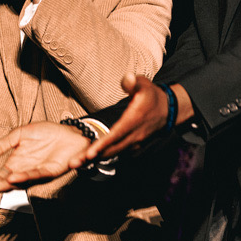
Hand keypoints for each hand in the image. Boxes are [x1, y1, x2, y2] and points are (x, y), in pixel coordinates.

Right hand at [0, 122, 89, 194]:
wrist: (70, 131)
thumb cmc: (47, 134)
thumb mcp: (19, 135)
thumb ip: (1, 145)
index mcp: (16, 163)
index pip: (0, 176)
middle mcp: (25, 171)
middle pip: (9, 182)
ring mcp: (38, 173)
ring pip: (22, 181)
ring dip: (10, 184)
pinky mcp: (51, 171)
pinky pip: (37, 174)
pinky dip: (26, 176)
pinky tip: (16, 176)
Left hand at [74, 74, 192, 165]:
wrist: (167, 111)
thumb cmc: (151, 96)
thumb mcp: (144, 84)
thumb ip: (133, 82)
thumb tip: (127, 77)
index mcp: (135, 119)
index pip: (117, 134)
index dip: (103, 144)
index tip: (90, 153)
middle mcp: (134, 135)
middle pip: (111, 149)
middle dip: (92, 157)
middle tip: (73, 163)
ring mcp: (134, 143)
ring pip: (113, 154)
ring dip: (94, 159)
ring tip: (76, 164)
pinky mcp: (132, 146)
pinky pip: (116, 153)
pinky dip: (102, 157)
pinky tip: (88, 160)